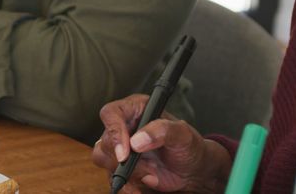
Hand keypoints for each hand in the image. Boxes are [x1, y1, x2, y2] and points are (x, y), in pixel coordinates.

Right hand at [92, 94, 231, 193]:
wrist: (190, 169)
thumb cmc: (187, 145)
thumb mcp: (182, 134)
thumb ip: (162, 131)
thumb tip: (137, 140)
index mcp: (136, 109)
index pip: (111, 113)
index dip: (114, 131)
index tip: (126, 151)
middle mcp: (124, 127)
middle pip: (105, 141)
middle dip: (125, 159)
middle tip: (148, 168)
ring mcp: (121, 148)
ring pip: (104, 160)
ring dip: (127, 173)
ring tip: (151, 174)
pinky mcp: (121, 166)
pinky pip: (112, 177)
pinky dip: (126, 185)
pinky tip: (140, 188)